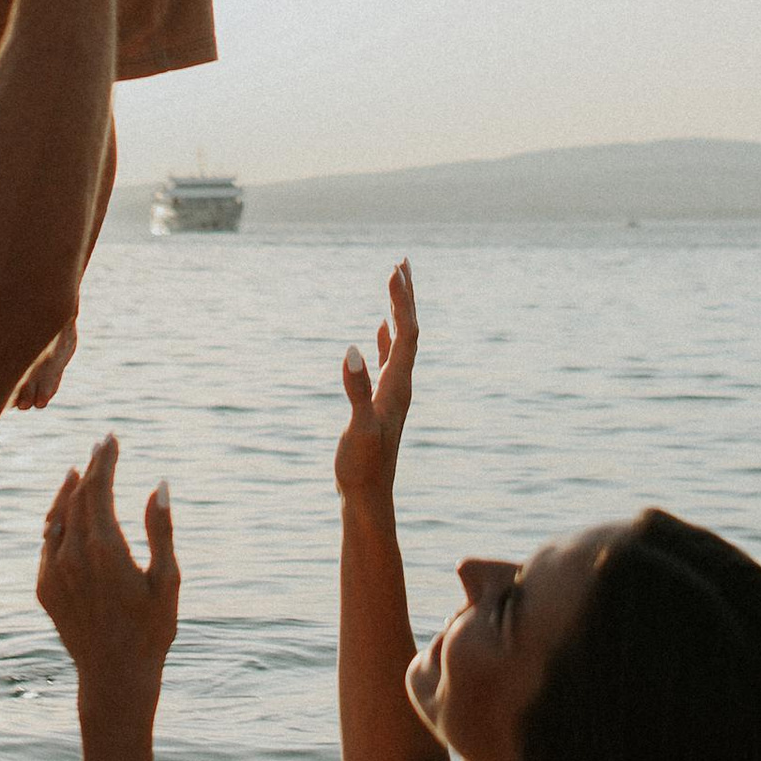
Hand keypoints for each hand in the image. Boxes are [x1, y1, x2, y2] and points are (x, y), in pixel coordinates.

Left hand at [37, 435, 179, 717]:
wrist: (114, 678)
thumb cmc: (151, 630)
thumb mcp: (167, 580)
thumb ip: (160, 530)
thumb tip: (158, 485)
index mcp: (105, 548)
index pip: (99, 488)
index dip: (104, 460)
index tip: (111, 439)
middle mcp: (72, 555)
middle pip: (76, 496)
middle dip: (90, 469)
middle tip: (101, 448)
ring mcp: (54, 572)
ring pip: (56, 517)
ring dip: (68, 491)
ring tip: (80, 473)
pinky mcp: (45, 588)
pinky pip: (47, 543)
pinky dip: (56, 521)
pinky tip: (65, 515)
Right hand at [335, 261, 417, 503]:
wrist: (368, 497)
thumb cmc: (363, 467)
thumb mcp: (359, 428)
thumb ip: (356, 391)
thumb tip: (352, 351)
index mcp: (397, 386)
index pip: (406, 334)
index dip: (401, 301)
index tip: (394, 270)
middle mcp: (400, 384)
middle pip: (408, 331)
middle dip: (405, 296)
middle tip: (402, 263)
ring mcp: (391, 392)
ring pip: (399, 341)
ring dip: (397, 311)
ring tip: (395, 284)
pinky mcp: (380, 401)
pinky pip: (388, 359)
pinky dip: (386, 338)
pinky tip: (378, 328)